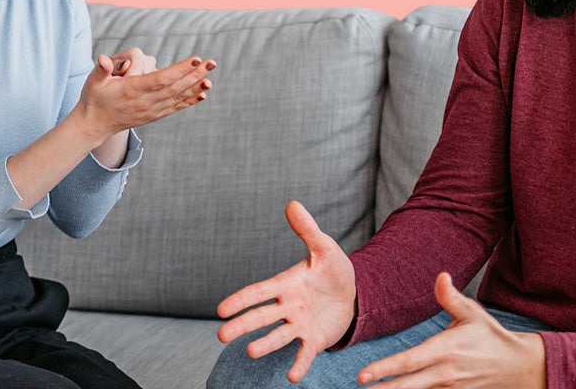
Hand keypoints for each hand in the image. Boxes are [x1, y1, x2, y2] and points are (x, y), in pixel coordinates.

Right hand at [75, 50, 215, 137]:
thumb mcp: (93, 81)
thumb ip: (101, 69)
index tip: (196, 59)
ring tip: (211, 78)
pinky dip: (189, 101)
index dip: (180, 69)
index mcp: (133, 90)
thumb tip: (103, 59)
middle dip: (195, 74)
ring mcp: (151, 110)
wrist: (95, 124)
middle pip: (175, 87)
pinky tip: (202, 94)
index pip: (161, 79)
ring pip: (177, 98)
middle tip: (212, 62)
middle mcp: (145, 102)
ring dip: (196, 87)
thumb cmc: (94, 98)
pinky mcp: (154, 115)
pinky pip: (175, 107)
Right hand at [216, 201, 356, 382]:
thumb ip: (307, 230)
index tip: (221, 309)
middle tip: (221, 335)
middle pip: (261, 317)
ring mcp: (299, 325)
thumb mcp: (324, 248)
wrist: (354, 294)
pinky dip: (298, 364)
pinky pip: (304, 353)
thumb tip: (292, 203)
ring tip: (251, 352)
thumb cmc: (333, 269)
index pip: (259, 292)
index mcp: (286, 284)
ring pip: (279, 336)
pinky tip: (292, 377)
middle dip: (242, 325)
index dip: (240, 299)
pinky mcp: (314, 340)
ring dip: (265, 344)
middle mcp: (288, 307)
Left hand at [356, 273, 546, 388]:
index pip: (410, 361)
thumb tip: (441, 276)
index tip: (363, 375)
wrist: (516, 367)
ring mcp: (449, 388)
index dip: (385, 369)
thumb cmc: (489, 336)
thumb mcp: (472, 313)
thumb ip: (451, 298)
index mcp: (446, 349)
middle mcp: (445, 372)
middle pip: (407, 386)